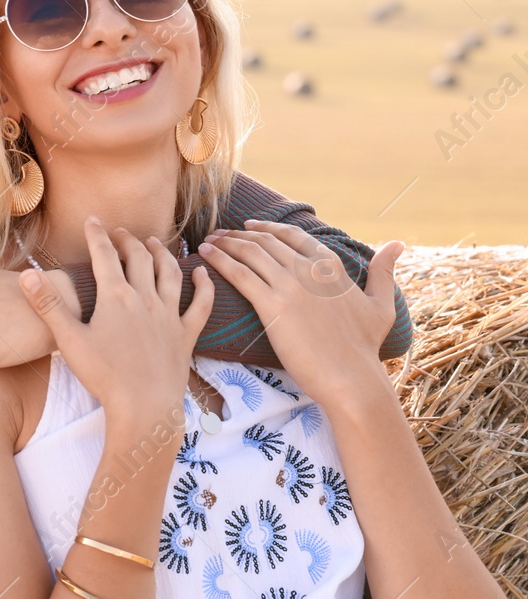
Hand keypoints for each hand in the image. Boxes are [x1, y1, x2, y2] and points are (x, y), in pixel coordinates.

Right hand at [22, 218, 212, 425]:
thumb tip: (26, 274)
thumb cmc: (104, 376)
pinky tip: (202, 272)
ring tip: (153, 243)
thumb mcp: (68, 340)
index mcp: (115, 297)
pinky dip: (203, 285)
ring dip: (161, 253)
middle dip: (127, 240)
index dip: (97, 235)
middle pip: (139, 257)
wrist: (144, 408)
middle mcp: (145, 298)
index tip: (92, 220)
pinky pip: (201, 304)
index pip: (104, 255)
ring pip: (169, 272)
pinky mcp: (186, 335)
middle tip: (118, 233)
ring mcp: (169, 316)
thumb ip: (48, 305)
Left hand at [198, 220, 400, 403]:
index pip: (292, 235)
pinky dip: (219, 260)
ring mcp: (290, 286)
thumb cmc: (364, 347)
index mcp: (330, 266)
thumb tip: (398, 244)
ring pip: (249, 252)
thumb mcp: (381, 306)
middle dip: (239, 234)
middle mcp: (309, 269)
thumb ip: (384, 273)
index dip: (267, 227)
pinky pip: (239, 274)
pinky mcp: (272, 305)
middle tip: (220, 233)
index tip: (249, 226)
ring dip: (225, 243)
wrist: (351, 378)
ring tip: (208, 242)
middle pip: (265, 241)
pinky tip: (206, 256)